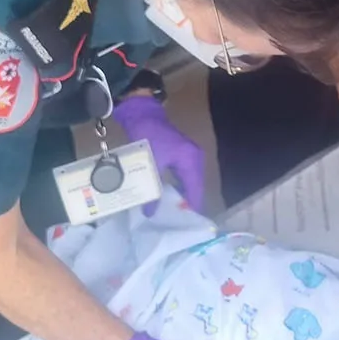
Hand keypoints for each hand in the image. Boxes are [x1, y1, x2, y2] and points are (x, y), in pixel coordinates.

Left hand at [113, 93, 205, 213]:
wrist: (143, 114)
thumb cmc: (148, 137)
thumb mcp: (150, 166)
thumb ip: (152, 191)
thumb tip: (150, 214)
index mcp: (191, 161)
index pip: (196, 190)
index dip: (192, 207)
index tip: (188, 225)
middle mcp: (196, 159)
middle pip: (195, 187)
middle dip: (188, 203)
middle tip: (179, 221)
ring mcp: (191, 155)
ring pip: (190, 182)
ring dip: (183, 195)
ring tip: (175, 212)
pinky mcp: (183, 155)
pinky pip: (185, 176)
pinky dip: (179, 186)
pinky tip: (169, 196)